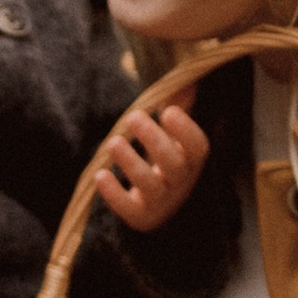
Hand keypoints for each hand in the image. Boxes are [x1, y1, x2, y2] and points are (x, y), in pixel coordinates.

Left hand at [92, 83, 207, 235]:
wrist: (160, 207)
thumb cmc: (166, 160)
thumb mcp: (175, 137)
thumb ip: (180, 108)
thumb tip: (187, 80)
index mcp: (192, 160)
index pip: (198, 147)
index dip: (185, 130)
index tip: (167, 111)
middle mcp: (181, 183)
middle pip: (173, 164)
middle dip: (154, 140)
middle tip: (133, 116)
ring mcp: (162, 202)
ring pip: (150, 185)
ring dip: (131, 163)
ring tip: (113, 142)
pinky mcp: (140, 217)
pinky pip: (129, 209)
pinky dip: (114, 194)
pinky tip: (99, 175)